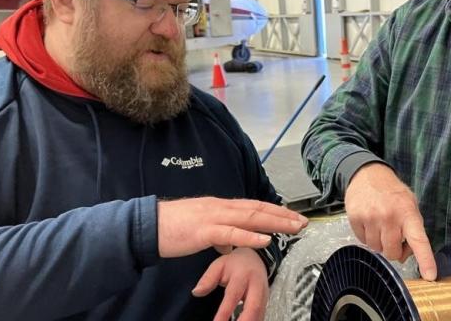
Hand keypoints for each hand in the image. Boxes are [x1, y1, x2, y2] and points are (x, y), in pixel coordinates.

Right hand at [157, 197, 306, 257]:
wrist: (147, 226)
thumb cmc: (172, 229)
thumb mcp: (201, 231)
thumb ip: (218, 235)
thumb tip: (230, 244)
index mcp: (221, 207)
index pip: (254, 206)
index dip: (275, 210)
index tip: (293, 216)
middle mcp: (221, 207)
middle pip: (257, 209)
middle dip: (282, 216)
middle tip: (303, 221)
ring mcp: (213, 217)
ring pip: (249, 217)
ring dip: (274, 222)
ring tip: (293, 227)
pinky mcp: (203, 230)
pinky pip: (230, 233)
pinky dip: (249, 236)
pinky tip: (265, 239)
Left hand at [192, 248, 268, 320]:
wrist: (255, 259)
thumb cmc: (235, 264)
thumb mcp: (219, 265)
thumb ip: (208, 279)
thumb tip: (196, 292)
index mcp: (242, 275)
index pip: (233, 296)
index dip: (225, 312)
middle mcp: (256, 286)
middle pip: (253, 307)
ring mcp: (264, 295)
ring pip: (259, 314)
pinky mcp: (266, 302)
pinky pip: (260, 316)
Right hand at [345, 163, 436, 279]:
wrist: (367, 174)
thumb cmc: (392, 193)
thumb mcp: (410, 204)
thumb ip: (411, 230)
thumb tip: (403, 255)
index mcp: (408, 213)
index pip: (419, 240)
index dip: (425, 260)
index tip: (430, 276)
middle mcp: (389, 216)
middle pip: (392, 252)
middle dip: (395, 250)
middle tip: (394, 237)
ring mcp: (370, 218)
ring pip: (376, 249)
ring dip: (379, 243)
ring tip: (380, 227)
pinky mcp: (355, 219)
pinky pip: (363, 242)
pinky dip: (367, 237)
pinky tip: (370, 223)